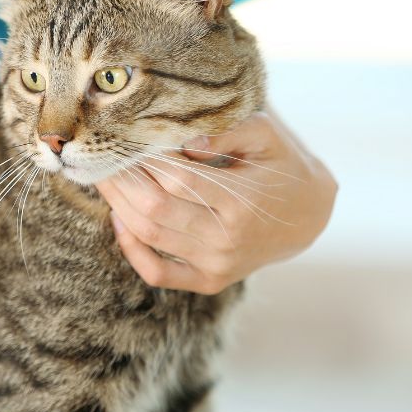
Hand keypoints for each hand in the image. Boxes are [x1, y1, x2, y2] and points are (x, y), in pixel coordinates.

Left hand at [96, 110, 337, 293]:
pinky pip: (156, 272)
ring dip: (118, 204)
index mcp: (243, 202)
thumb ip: (227, 131)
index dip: (146, 158)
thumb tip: (184, 139)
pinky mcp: (208, 280)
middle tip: (103, 154)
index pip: (178, 179)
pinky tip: (118, 218)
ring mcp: (217, 266)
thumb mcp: (267, 136)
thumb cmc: (282, 165)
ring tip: (104, 176)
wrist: (309, 216)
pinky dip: (130, 248)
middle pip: (155, 208)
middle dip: (122, 179)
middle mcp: (227, 240)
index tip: (129, 136)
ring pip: (149, 236)